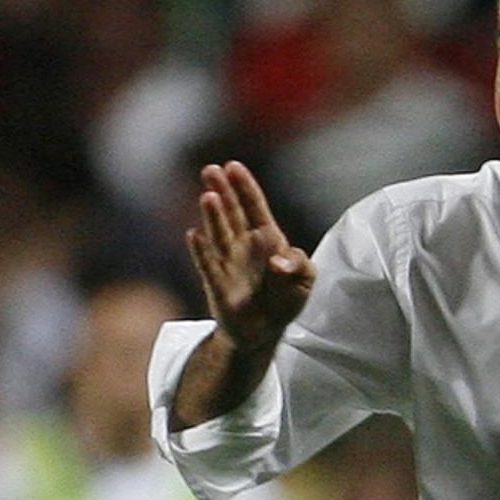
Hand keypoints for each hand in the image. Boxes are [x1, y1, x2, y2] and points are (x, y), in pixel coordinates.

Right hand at [187, 161, 315, 351]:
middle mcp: (243, 246)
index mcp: (267, 239)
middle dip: (222, 191)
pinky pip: (209, 266)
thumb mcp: (305, 280)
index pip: (254, 207)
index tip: (233, 166)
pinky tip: (194, 234)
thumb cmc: (285, 299)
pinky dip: (202, 252)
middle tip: (210, 169)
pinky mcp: (218, 287)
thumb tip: (277, 263)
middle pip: (231, 213)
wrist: (264, 333)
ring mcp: (228, 264)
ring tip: (207, 196)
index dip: (244, 187)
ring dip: (213, 216)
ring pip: (219, 234)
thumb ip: (299, 265)